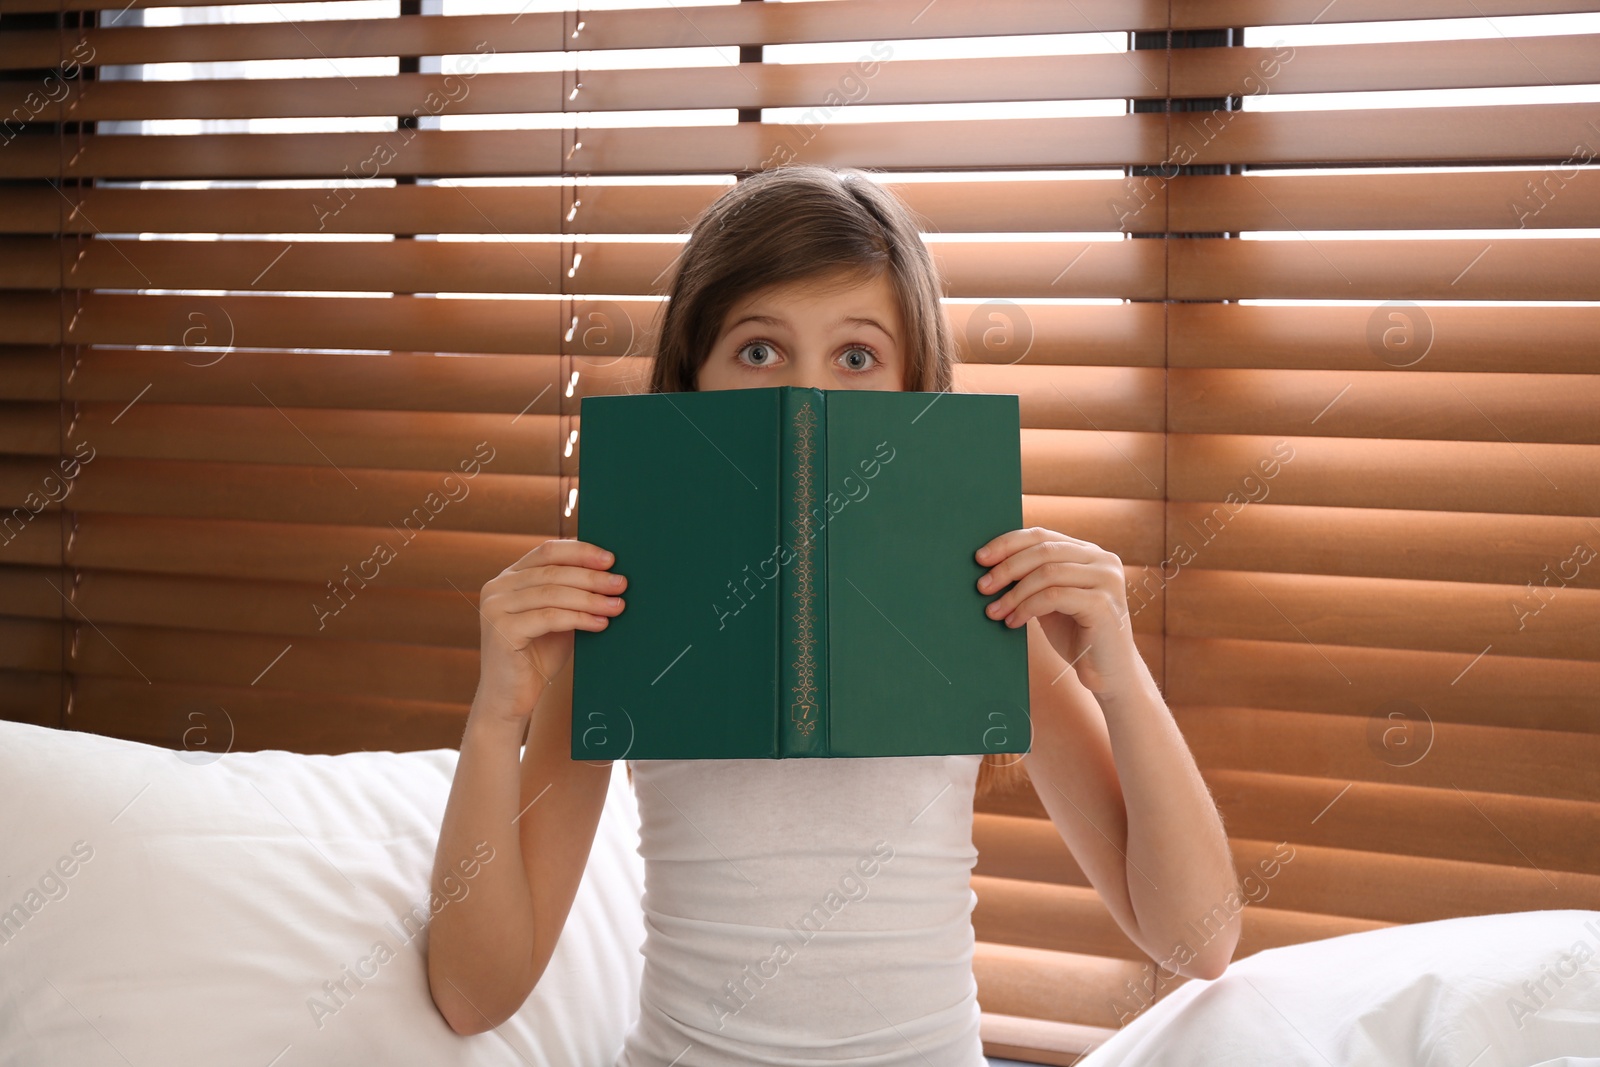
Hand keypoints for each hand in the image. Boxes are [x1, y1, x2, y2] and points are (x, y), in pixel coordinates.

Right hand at [471, 539, 626, 728]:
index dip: (580, 552)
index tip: (610, 559)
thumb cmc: (539, 656)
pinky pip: (549, 617)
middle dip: (592, 577)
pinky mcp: (502, 631)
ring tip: (617, 605)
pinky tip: (600, 623)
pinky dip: (579, 618)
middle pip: (553, 572)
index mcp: (510, 577)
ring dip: (590, 598)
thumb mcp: (558, 618)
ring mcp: (495, 608)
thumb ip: (572, 595)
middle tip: (621, 583)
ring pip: (552, 594)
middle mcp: (498, 587)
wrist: (511, 698)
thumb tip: (611, 575)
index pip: (548, 552)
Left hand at [974, 526, 1139, 696]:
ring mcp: (1107, 580)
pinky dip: (1027, 608)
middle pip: (1043, 550)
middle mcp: (1103, 560)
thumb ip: (1033, 579)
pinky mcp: (1103, 603)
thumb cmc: (1076, 636)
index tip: (980, 558)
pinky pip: (1053, 596)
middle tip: (982, 586)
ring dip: (1014, 593)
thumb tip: (990, 565)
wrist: (1108, 674)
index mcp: (1089, 553)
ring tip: (994, 611)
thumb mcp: (1051, 601)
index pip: (1043, 535)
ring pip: (1047, 573)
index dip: (1008, 544)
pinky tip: (1013, 622)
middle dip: (1006, 568)